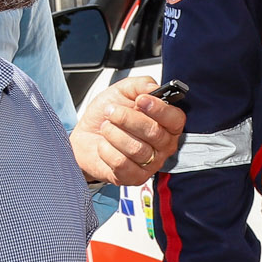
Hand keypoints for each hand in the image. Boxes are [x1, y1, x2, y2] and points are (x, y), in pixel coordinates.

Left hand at [71, 75, 187, 185]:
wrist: (86, 136)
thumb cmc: (107, 116)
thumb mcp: (123, 91)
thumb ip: (141, 84)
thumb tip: (153, 88)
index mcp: (167, 123)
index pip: (175, 119)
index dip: (159, 109)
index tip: (140, 100)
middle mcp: (163, 145)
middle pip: (154, 133)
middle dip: (127, 119)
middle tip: (112, 112)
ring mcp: (151, 163)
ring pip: (136, 148)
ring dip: (114, 134)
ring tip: (106, 127)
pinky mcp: (134, 177)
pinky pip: (122, 163)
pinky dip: (106, 150)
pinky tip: (104, 145)